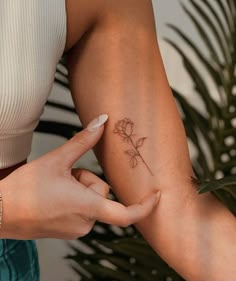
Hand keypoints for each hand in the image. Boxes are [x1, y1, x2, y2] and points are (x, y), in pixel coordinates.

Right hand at [0, 114, 159, 239]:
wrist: (1, 212)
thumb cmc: (26, 188)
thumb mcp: (57, 160)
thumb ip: (84, 141)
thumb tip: (102, 120)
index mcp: (86, 207)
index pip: (126, 214)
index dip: (145, 206)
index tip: (158, 196)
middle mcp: (85, 223)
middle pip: (100, 193)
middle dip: (86, 181)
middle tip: (64, 177)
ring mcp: (76, 230)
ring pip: (91, 201)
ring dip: (79, 190)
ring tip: (56, 187)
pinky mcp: (68, 232)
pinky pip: (82, 211)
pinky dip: (74, 200)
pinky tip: (55, 196)